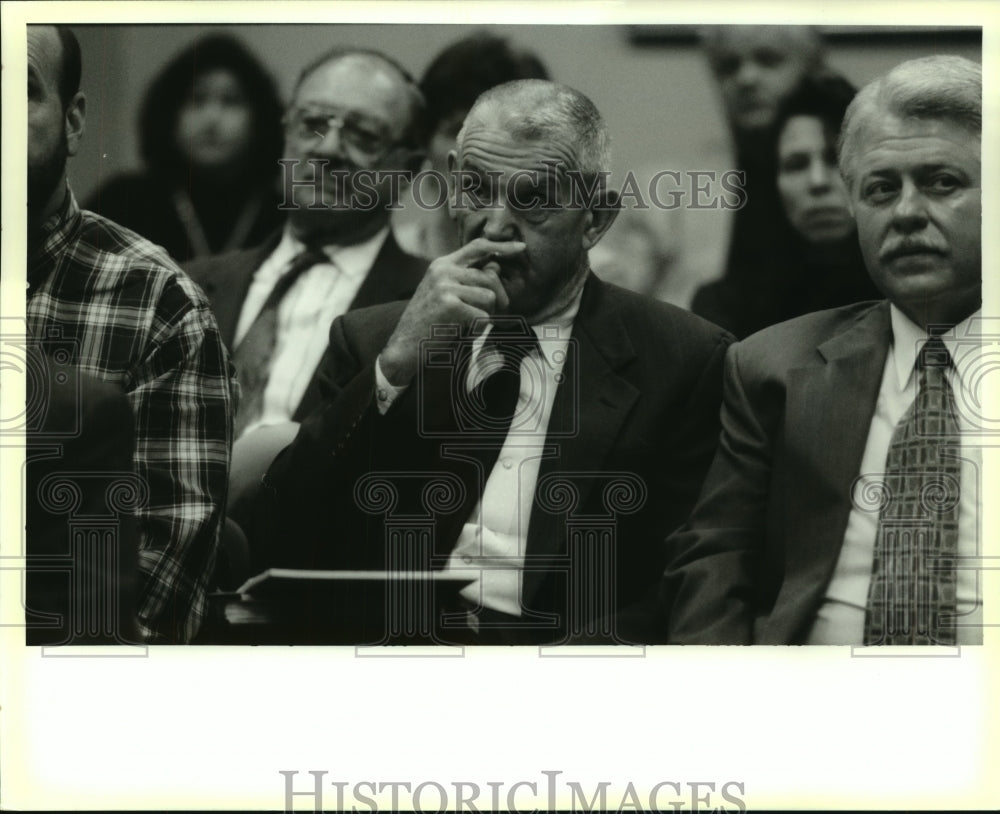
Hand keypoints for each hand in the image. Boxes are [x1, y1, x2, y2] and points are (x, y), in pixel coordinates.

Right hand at [379, 238, 524, 385]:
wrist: (403, 346)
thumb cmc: (428, 323)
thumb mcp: (445, 294)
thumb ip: (468, 279)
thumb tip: (496, 267)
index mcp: (442, 264)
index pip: (477, 247)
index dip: (502, 246)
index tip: (521, 247)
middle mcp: (443, 270)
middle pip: (490, 276)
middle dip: (499, 299)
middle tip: (492, 317)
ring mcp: (445, 285)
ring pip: (489, 297)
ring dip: (486, 316)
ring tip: (469, 325)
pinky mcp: (449, 304)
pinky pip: (483, 316)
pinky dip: (479, 330)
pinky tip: (464, 333)